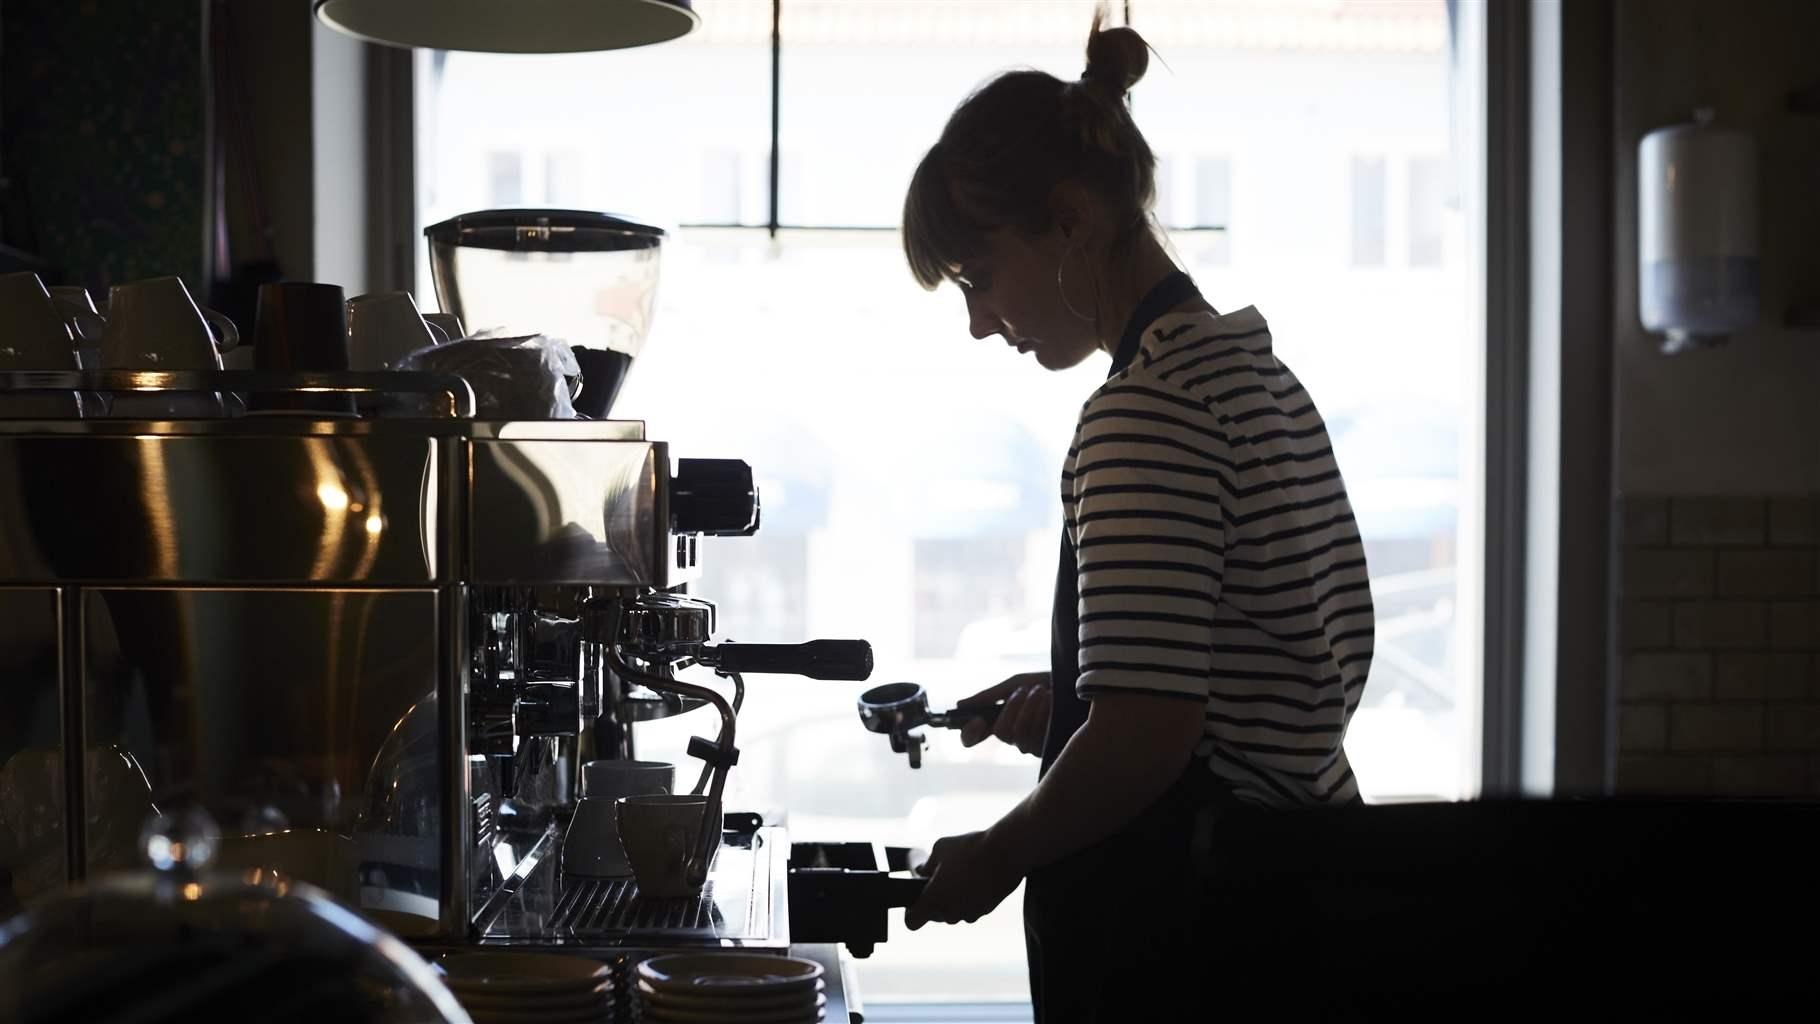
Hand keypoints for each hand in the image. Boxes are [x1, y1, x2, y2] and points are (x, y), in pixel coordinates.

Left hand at [904, 829, 1022, 929]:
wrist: (1006, 852)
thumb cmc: (970, 848)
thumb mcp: (940, 848)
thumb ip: (926, 865)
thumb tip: (921, 872)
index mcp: (934, 900)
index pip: (912, 922)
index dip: (912, 911)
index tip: (917, 898)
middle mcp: (951, 912)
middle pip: (935, 915)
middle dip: (935, 898)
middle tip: (943, 875)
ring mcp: (970, 913)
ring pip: (954, 911)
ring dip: (954, 898)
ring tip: (962, 872)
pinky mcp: (987, 910)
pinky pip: (971, 907)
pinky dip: (971, 897)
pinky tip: (976, 876)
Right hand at [956, 671, 1049, 756]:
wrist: (1078, 684)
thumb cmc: (1048, 683)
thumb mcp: (1017, 683)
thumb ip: (991, 695)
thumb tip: (960, 704)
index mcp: (1001, 720)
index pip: (974, 738)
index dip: (969, 733)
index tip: (977, 720)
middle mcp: (1014, 737)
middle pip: (1000, 732)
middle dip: (1012, 708)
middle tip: (1025, 691)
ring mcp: (1032, 745)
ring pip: (1019, 735)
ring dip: (1030, 708)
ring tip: (1043, 691)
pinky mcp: (1049, 749)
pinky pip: (1037, 738)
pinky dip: (1043, 715)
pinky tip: (1052, 701)